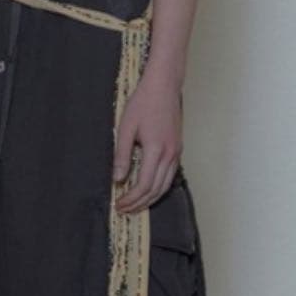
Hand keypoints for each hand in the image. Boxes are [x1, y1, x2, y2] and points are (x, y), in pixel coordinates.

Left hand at [112, 66, 182, 213]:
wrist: (164, 85)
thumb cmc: (143, 102)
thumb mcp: (126, 128)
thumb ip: (121, 156)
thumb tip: (118, 179)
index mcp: (156, 150)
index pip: (143, 185)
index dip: (130, 198)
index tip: (118, 203)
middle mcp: (170, 154)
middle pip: (155, 190)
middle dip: (139, 203)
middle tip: (124, 209)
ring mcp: (176, 152)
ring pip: (165, 186)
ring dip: (150, 199)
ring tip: (135, 205)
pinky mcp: (177, 149)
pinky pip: (169, 176)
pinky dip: (158, 188)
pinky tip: (148, 190)